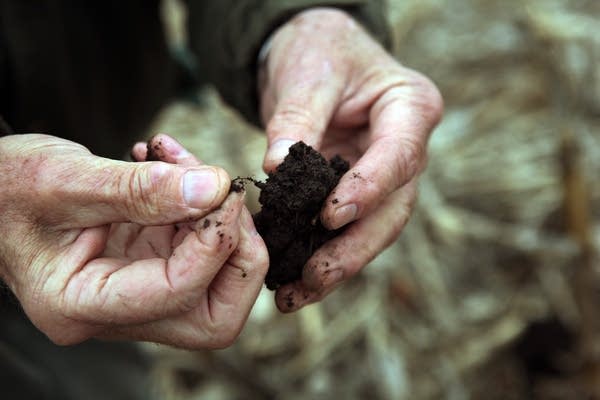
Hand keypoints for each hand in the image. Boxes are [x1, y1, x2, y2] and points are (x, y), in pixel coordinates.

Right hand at [0, 134, 267, 348]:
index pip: (177, 294)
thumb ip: (141, 188)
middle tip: (227, 196)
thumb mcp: (66, 179)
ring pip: (215, 286)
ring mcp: (135, 294)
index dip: (214, 242)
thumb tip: (215, 189)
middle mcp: (113, 313)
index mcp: (80, 305)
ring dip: (222, 223)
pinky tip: (172, 167)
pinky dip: (201, 209)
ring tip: (184, 164)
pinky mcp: (146, 267)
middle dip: (238, 256)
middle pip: (213, 318)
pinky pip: (196, 251)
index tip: (224, 190)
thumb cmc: (7, 187)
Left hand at [259, 8, 442, 310]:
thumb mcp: (306, 73)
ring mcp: (384, 176)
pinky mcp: (357, 193)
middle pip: (392, 209)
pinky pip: (344, 230)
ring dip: (336, 265)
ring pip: (371, 231)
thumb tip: (276, 165)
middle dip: (353, 249)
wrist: (314, 55)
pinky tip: (291, 281)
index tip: (330, 217)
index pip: (399, 156)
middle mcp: (407, 150)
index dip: (369, 190)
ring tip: (296, 294)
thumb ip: (295, 117)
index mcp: (411, 109)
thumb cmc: (318, 52)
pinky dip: (319, 255)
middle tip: (314, 277)